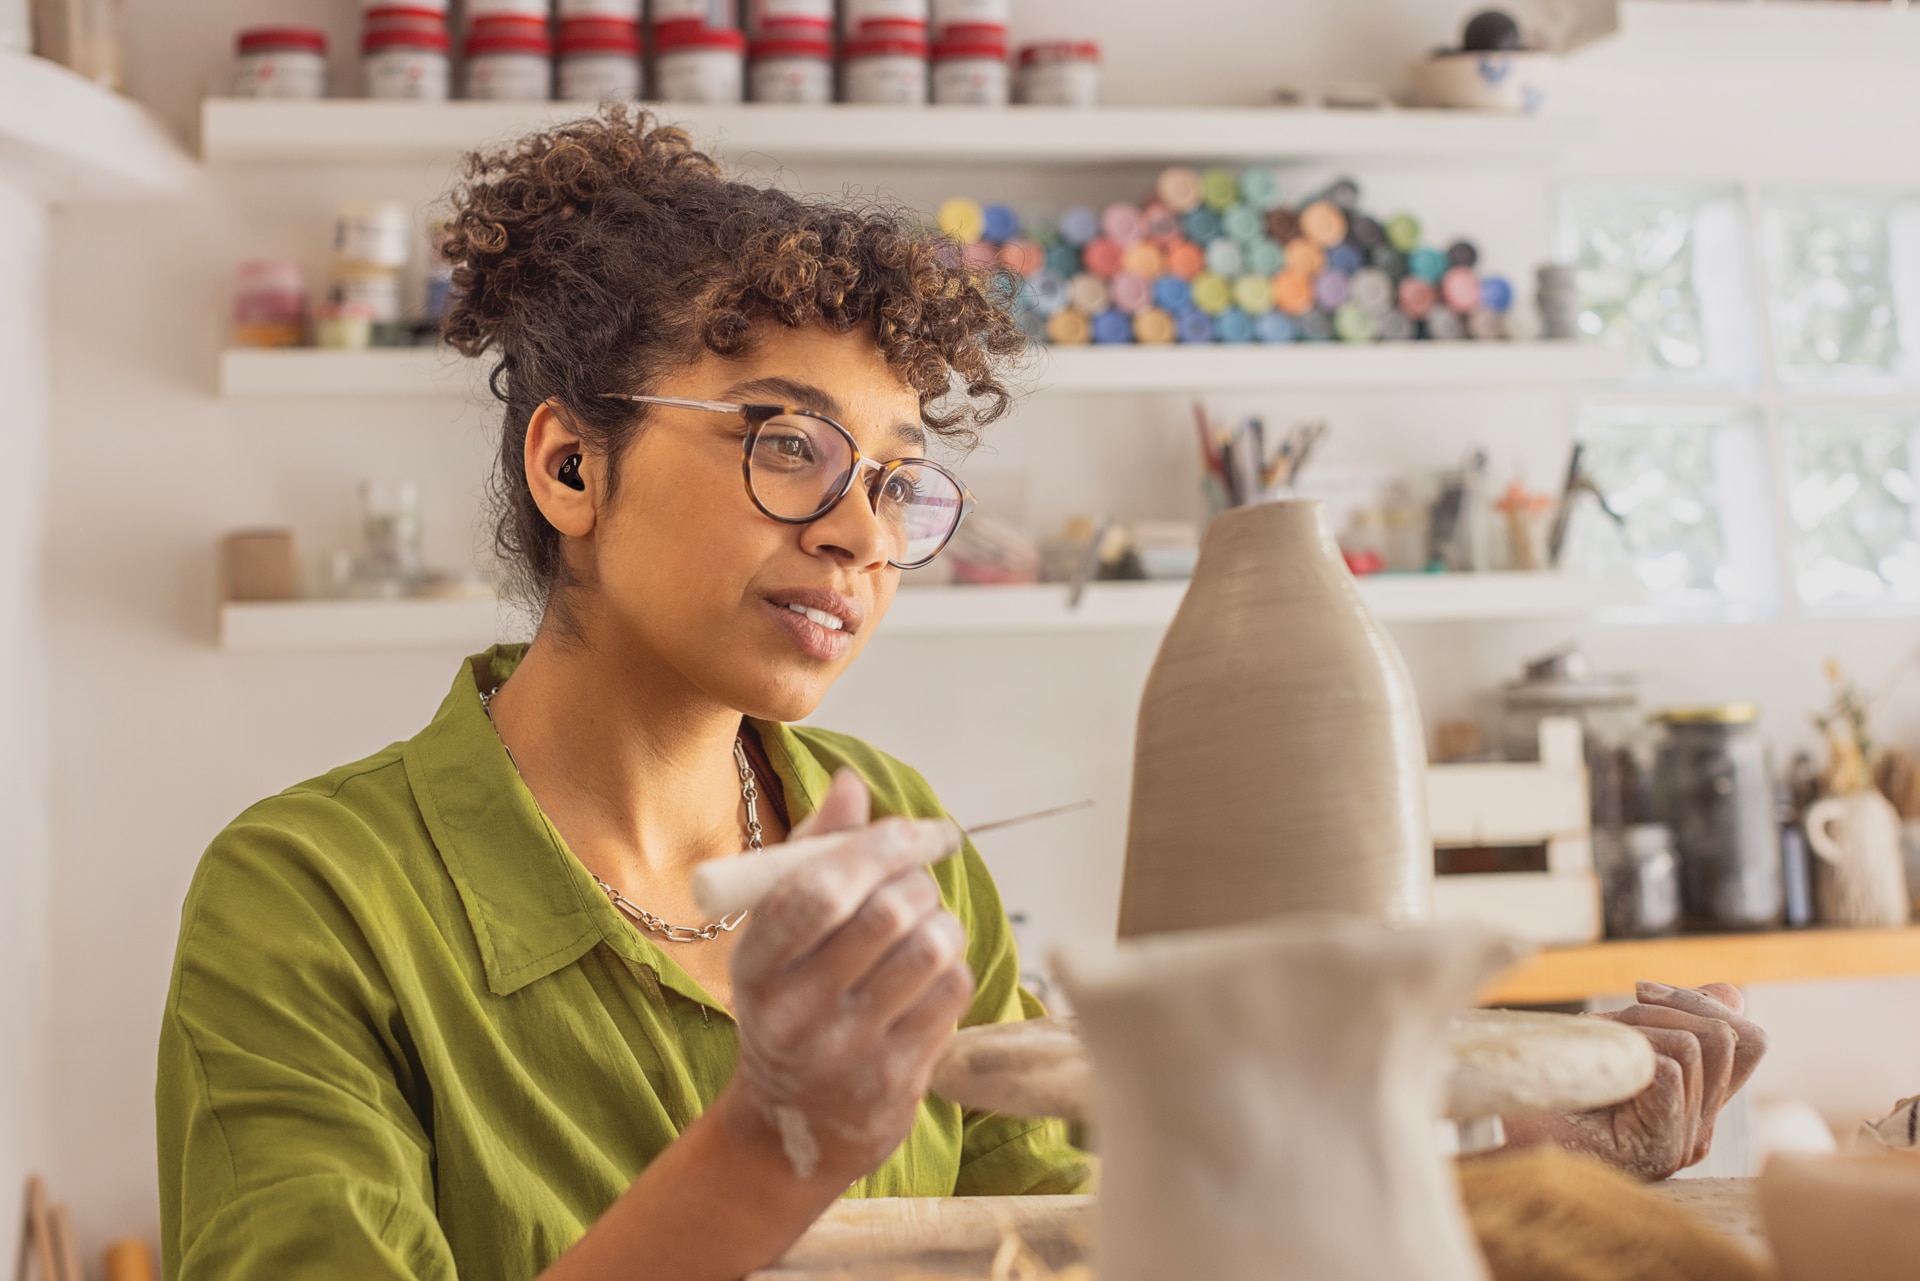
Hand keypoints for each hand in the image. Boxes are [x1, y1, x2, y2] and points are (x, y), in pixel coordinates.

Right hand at [726, 769, 973, 1185]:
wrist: (795, 1126)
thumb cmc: (789, 1005)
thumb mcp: (777, 937)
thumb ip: (812, 855)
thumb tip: (851, 783)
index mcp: (755, 966)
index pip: (818, 890)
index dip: (874, 847)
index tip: (908, 831)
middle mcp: (796, 1013)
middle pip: (885, 914)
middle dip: (915, 882)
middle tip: (915, 884)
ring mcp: (848, 1051)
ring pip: (929, 949)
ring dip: (940, 922)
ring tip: (923, 927)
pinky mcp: (896, 1080)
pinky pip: (951, 992)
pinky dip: (952, 966)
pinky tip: (928, 975)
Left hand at [1549, 981, 1768, 1179]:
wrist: (1494, 1136)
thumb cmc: (1547, 1087)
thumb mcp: (1618, 1043)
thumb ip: (1677, 1022)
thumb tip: (1731, 993)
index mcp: (1696, 1104)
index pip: (1750, 1042)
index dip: (1702, 1003)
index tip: (1639, 992)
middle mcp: (1699, 1129)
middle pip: (1730, 1037)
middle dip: (1665, 1010)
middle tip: (1608, 1025)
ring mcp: (1683, 1145)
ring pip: (1695, 1047)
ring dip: (1634, 1030)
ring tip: (1592, 1051)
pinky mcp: (1659, 1151)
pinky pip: (1668, 1072)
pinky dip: (1625, 1053)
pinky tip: (1590, 1073)